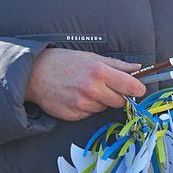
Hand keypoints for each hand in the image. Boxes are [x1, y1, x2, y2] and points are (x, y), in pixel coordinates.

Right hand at [24, 48, 144, 121]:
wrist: (34, 74)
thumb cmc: (62, 62)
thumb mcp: (90, 57)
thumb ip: (117, 64)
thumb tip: (138, 68)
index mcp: (99, 72)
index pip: (130, 86)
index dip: (137, 88)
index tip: (138, 88)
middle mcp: (92, 90)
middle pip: (120, 101)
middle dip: (116, 95)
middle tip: (103, 86)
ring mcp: (82, 104)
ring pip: (103, 108)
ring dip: (99, 101)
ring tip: (83, 89)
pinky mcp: (74, 115)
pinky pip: (89, 114)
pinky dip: (86, 107)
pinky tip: (75, 96)